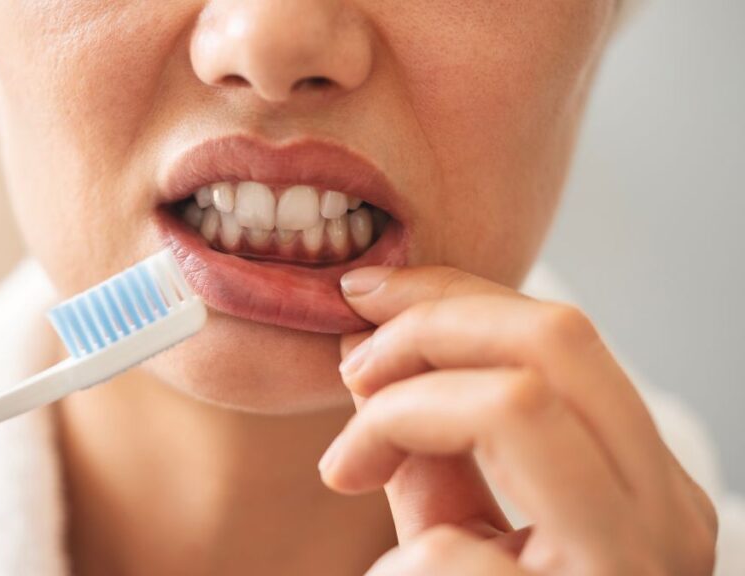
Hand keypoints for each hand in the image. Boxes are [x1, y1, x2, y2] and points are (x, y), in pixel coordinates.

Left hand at [318, 266, 717, 574]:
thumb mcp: (452, 535)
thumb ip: (432, 450)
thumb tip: (379, 356)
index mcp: (639, 483)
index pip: (561, 339)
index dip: (451, 297)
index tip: (365, 300)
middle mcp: (664, 512)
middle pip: (559, 334)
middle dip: (430, 322)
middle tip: (353, 361)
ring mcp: (640, 558)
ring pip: (527, 386)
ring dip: (407, 396)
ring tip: (350, 451)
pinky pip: (471, 509)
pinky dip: (405, 491)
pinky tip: (382, 536)